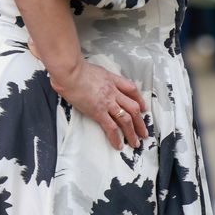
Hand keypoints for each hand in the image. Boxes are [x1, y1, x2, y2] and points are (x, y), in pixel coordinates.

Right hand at [32, 44, 146, 150]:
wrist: (70, 72)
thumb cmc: (76, 69)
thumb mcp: (95, 69)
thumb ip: (99, 76)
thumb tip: (95, 81)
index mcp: (113, 80)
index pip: (132, 90)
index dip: (139, 100)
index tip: (142, 108)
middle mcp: (113, 92)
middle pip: (133, 107)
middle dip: (140, 122)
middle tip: (144, 132)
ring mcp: (107, 102)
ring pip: (126, 119)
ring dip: (132, 133)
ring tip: (135, 143)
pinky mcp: (98, 111)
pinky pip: (111, 127)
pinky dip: (116, 137)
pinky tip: (118, 145)